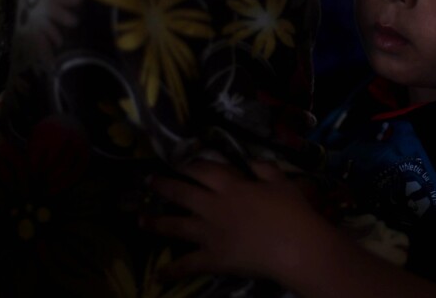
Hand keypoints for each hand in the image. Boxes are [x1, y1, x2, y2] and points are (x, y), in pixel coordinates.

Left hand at [141, 159, 329, 280]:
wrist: (294, 246)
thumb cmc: (292, 212)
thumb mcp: (281, 181)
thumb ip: (263, 168)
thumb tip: (248, 160)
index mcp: (231, 185)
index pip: (204, 169)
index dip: (190, 165)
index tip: (179, 162)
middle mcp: (214, 206)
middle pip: (182, 193)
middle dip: (163, 186)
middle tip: (148, 183)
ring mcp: (210, 233)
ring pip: (176, 225)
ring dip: (156, 223)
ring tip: (140, 220)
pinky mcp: (213, 258)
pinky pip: (187, 264)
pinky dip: (171, 270)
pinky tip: (157, 274)